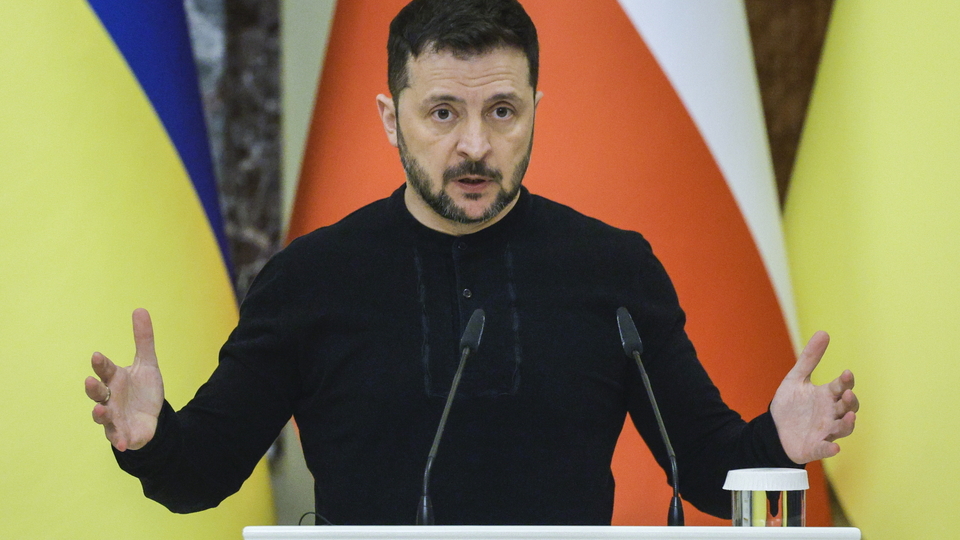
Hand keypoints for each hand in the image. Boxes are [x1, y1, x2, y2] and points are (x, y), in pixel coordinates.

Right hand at [85, 308, 164, 451]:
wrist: (152, 416)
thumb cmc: (143, 389)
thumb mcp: (148, 363)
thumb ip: (143, 339)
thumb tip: (140, 308)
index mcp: (114, 379)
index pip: (105, 370)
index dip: (101, 364)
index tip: (97, 356)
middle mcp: (109, 398)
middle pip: (97, 393)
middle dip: (93, 388)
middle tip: (90, 381)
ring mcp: (113, 417)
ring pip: (102, 416)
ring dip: (100, 414)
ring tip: (100, 411)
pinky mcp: (122, 434)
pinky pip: (118, 438)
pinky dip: (119, 440)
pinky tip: (123, 443)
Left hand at [770, 331, 858, 463]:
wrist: (773, 429)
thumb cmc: (790, 404)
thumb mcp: (796, 378)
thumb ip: (810, 358)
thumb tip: (824, 332)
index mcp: (827, 396)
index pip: (841, 387)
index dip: (846, 382)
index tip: (847, 374)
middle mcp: (830, 414)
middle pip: (847, 408)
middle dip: (850, 402)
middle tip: (847, 395)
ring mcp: (825, 431)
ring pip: (843, 429)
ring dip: (847, 424)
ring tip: (849, 417)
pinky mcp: (815, 447)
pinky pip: (825, 449)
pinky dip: (829, 449)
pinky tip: (833, 448)